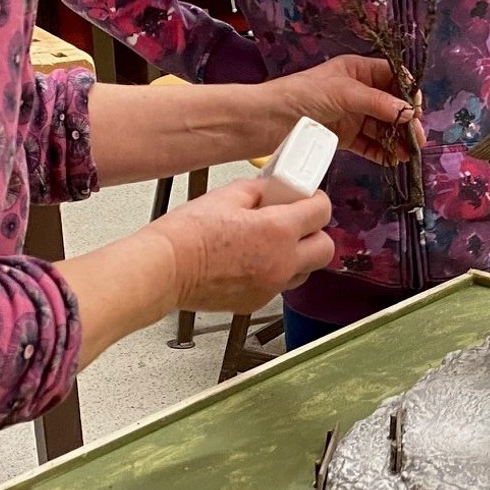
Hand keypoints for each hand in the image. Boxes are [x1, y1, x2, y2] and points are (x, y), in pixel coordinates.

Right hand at [144, 178, 334, 312]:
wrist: (163, 270)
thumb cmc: (187, 236)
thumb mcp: (227, 196)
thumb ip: (259, 190)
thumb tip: (273, 187)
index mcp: (278, 231)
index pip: (322, 212)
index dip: (316, 200)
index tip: (307, 197)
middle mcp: (282, 262)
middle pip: (326, 248)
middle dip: (316, 232)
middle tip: (296, 221)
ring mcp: (271, 286)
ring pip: (306, 271)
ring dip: (299, 255)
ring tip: (272, 242)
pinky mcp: (256, 302)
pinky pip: (280, 285)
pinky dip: (275, 272)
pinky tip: (253, 260)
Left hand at [274, 54, 424, 165]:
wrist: (266, 120)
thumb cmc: (302, 95)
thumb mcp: (344, 92)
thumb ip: (378, 102)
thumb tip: (410, 112)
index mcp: (357, 70)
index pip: (393, 76)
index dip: (408, 91)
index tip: (418, 110)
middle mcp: (358, 91)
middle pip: (392, 104)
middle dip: (407, 121)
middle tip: (419, 139)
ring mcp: (352, 115)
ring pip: (383, 127)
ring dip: (398, 140)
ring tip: (410, 154)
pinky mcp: (344, 136)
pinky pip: (370, 144)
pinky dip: (383, 152)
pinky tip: (394, 160)